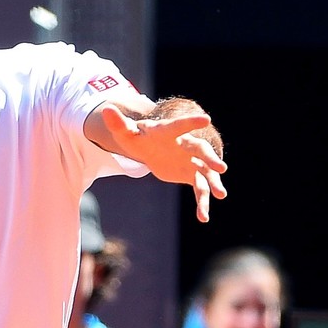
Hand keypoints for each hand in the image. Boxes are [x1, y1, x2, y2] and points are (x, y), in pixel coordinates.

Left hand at [95, 101, 226, 220]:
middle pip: (201, 150)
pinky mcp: (191, 175)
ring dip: (213, 183)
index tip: (207, 119)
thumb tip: (107, 110)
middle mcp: (186, 145)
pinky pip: (199, 189)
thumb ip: (118, 124)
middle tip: (221, 168)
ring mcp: (192, 160)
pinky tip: (203, 218)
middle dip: (211, 158)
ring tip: (221, 195)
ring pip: (205, 173)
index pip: (179, 126)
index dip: (191, 123)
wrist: (151, 148)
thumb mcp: (126, 132)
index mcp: (169, 132)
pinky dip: (201, 203)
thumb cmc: (139, 137)